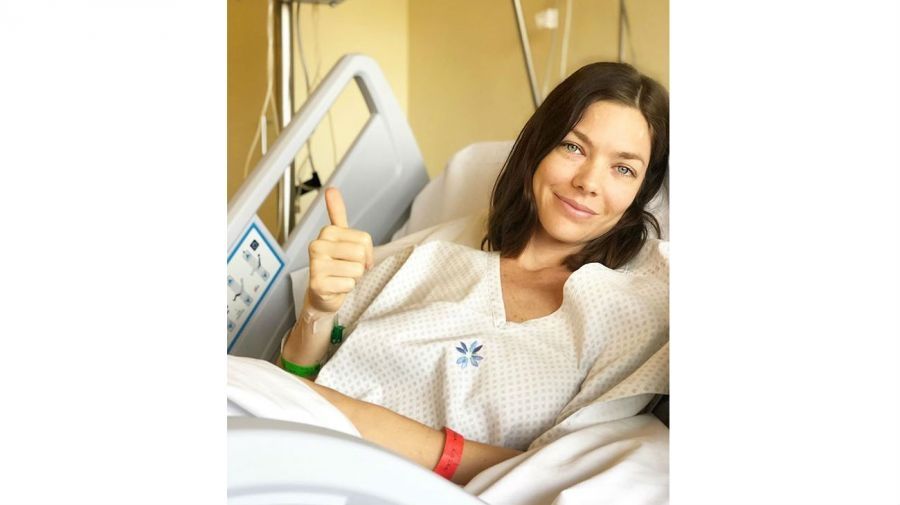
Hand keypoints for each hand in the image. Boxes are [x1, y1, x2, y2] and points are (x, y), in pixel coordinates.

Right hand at [306, 187, 373, 313]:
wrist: (323, 294)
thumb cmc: (335, 265)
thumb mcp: (340, 238)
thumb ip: (337, 213)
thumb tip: (331, 189)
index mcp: (327, 232)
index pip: (364, 239)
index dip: (367, 252)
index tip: (353, 256)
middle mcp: (318, 245)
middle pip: (361, 253)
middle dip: (360, 265)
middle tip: (346, 268)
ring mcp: (316, 264)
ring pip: (357, 269)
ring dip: (353, 277)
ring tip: (340, 276)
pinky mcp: (317, 283)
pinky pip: (349, 284)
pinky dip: (346, 288)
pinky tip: (335, 287)